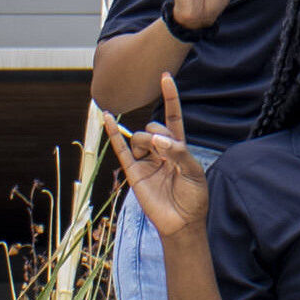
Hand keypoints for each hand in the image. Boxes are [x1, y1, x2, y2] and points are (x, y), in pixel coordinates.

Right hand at [103, 74, 209, 238]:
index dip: (170, 97)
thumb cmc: (193, 197)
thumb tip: (157, 139)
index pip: (174, 117)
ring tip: (153, 159)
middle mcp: (161, 150)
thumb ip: (178, 152)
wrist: (182, 223)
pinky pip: (120, 149)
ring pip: (139, 137)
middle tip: (165, 152)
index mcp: (179, 147)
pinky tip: (106, 117)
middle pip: (154, 127)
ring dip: (145, 142)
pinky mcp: (133, 171)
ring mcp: (146, 160)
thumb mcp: (194, 172)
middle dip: (158, 134)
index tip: (166, 76)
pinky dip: (112, 132)